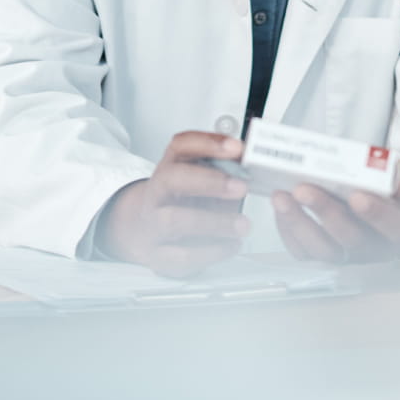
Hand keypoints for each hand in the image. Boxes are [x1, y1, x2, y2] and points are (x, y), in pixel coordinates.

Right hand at [96, 131, 249, 276]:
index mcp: (170, 166)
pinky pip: (180, 255)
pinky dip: (210, 252)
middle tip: (242, 187)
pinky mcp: (158, 255)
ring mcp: (153, 224)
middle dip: (209, 181)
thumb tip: (255, 162)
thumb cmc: (182, 200)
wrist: (144, 229)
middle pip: (173, 179)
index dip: (209, 144)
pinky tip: (231, 245)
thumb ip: (224, 168)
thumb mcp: (200, 177)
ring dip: (213, 222)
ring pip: (173, 220)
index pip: (182, 145)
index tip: (237, 147)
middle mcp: (158, 192)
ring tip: (243, 224)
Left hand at [272, 158, 399, 263]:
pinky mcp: (334, 253)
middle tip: (304, 189)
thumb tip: (398, 182)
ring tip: (282, 197)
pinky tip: (282, 209)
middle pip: (351, 239)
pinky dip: (290, 232)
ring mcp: (354, 254)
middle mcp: (380, 248)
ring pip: (325, 250)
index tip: (356, 196)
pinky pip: (308, 252)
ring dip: (299, 224)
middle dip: (324, 212)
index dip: (374, 213)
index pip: (394, 226)